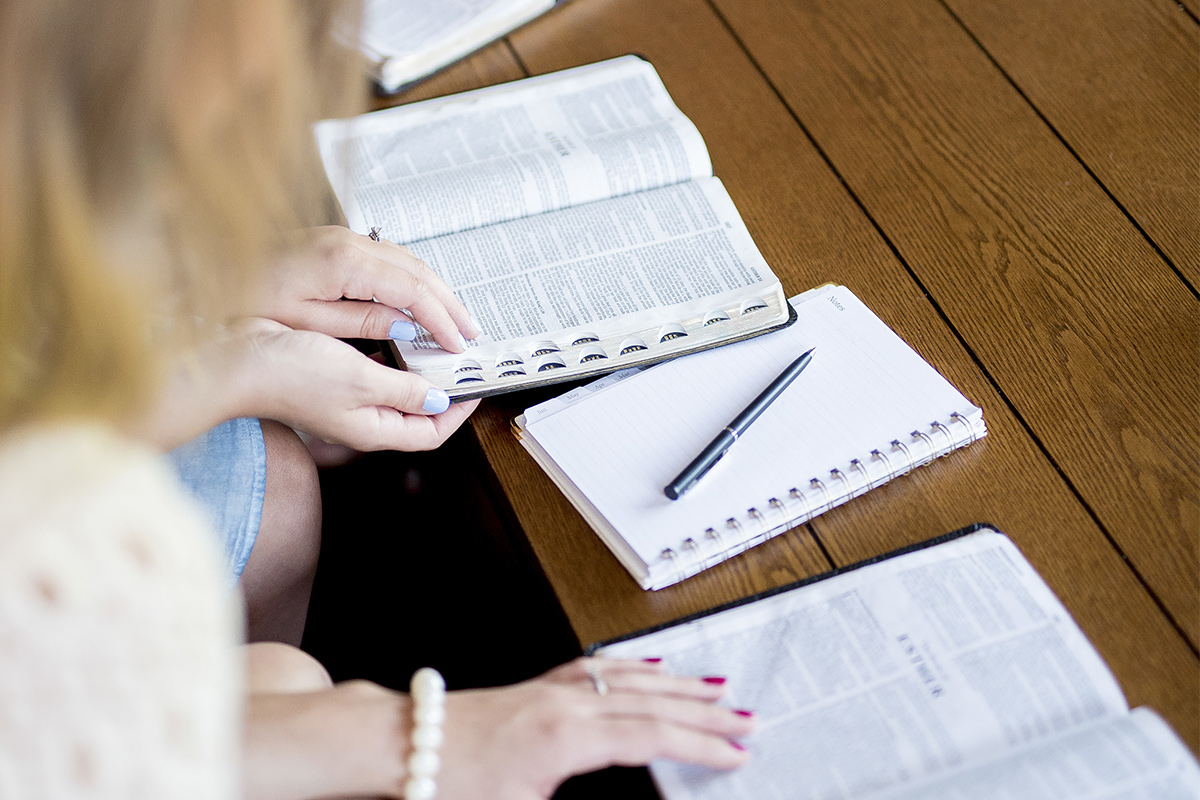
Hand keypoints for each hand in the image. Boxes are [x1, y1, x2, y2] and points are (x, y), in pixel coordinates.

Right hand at [232, 318, 478, 450]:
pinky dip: (390, 360)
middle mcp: (361, 422)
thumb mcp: (362, 380)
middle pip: (416, 417)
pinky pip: (372, 376)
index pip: (429, 435)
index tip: (473, 388)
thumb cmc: (292, 374)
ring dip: (417, 375)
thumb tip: (439, 400)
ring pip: (395, 394)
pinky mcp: (331, 383)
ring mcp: (345, 404)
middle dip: (442, 393)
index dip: (457, 414)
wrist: (239, 360)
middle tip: (459, 367)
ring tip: (435, 352)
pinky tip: (392, 339)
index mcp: (372, 430)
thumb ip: (404, 391)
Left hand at [253, 226, 479, 351]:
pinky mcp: (338, 242)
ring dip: (436, 290)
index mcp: (342, 263)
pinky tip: (422, 300)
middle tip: (470, 334)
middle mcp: (349, 243)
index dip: (439, 319)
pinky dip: (414, 279)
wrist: (212, 275)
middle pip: (418, 270)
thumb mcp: (309, 324)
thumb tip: (407, 327)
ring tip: (455, 320)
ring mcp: (344, 238)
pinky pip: (391, 257)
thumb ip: (363, 322)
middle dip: (449, 303)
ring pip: (409, 259)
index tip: (456, 343)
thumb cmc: (250, 303)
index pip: (410, 290)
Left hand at [437, 657, 753, 799]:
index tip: (735, 750)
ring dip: (679, 684)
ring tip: (718, 690)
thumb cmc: (451, 781)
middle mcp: (566, 702)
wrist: (403, 743)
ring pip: (631, 677)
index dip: (700, 743)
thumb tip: (623, 799)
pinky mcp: (540, 685)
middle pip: (652, 701)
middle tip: (746, 719)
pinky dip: (636, 666)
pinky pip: (602, 667)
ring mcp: (553, 688)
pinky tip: (651, 665)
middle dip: (705, 712)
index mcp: (566, 735)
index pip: (652, 734)